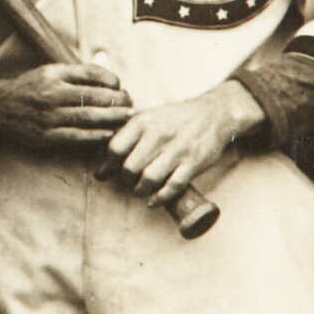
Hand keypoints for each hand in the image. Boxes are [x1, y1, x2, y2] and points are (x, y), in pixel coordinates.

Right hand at [0, 63, 134, 154]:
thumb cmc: (30, 87)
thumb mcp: (50, 71)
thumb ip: (77, 72)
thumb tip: (108, 73)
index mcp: (53, 73)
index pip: (90, 73)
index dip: (110, 79)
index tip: (119, 85)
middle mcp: (51, 93)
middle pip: (92, 96)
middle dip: (116, 100)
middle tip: (130, 103)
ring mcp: (49, 115)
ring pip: (87, 116)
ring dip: (111, 118)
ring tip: (127, 117)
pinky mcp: (47, 134)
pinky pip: (77, 136)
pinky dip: (95, 135)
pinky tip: (109, 133)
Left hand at [106, 81, 265, 206]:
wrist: (214, 113)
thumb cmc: (176, 119)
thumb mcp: (148, 119)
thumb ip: (124, 139)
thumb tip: (99, 172)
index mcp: (143, 122)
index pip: (115, 148)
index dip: (110, 165)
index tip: (113, 171)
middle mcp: (158, 135)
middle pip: (130, 167)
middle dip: (127, 181)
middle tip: (131, 182)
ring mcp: (177, 150)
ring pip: (149, 179)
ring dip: (142, 191)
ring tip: (142, 191)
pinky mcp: (193, 163)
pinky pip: (173, 186)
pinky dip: (160, 198)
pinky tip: (154, 200)